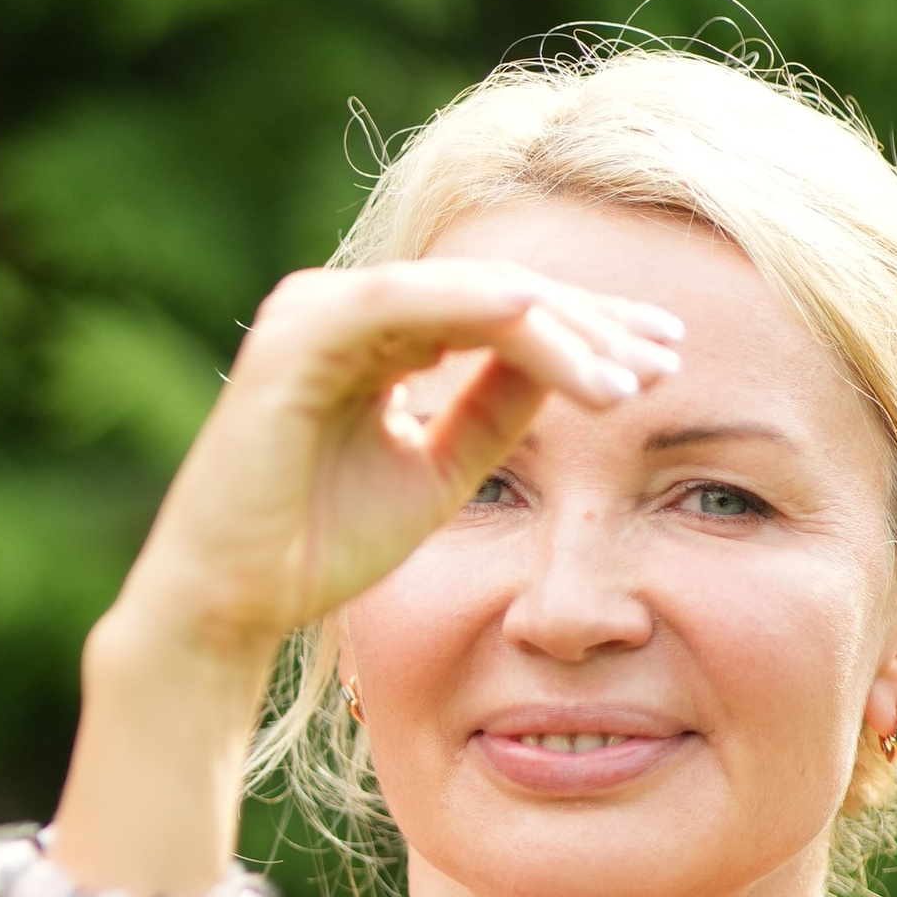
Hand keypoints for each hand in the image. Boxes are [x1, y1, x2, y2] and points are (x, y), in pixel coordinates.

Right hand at [123, 260, 681, 657]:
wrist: (227, 603)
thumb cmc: (316, 547)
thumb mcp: (437, 473)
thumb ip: (494, 412)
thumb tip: (571, 364)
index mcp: (371, 335)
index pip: (497, 312)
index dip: (585, 332)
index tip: (662, 362)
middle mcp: (342, 307)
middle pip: (493, 292)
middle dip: (588, 323)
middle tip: (668, 356)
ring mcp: (316, 311)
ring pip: (466, 294)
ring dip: (556, 330)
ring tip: (628, 379)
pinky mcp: (300, 333)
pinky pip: (408, 303)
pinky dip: (482, 311)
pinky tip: (552, 333)